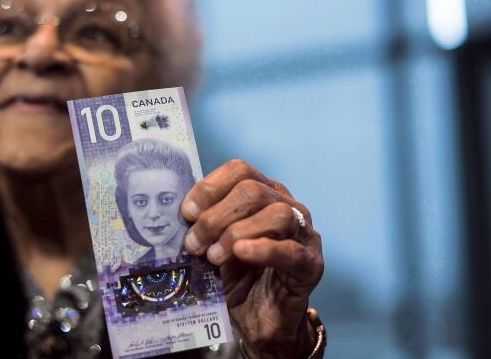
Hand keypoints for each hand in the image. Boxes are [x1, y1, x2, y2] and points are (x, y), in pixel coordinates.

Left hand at [181, 159, 323, 357]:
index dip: (210, 187)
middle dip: (216, 216)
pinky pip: (291, 251)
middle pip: (253, 191)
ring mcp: (304, 234)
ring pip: (277, 214)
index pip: (240, 170)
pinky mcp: (311, 265)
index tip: (187, 213)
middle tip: (194, 244)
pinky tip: (241, 253)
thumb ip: (203, 224)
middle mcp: (287, 206)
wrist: (258, 320)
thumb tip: (179, 212)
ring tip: (213, 256)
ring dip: (236, 232)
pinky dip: (263, 249)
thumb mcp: (213, 244)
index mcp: (264, 193)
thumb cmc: (237, 277)